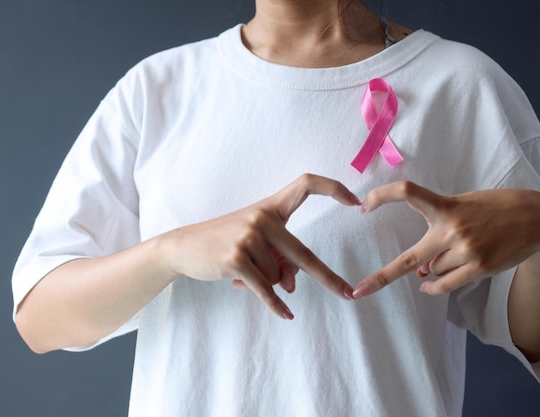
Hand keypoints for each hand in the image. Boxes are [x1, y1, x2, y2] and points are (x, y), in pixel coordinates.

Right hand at [162, 174, 359, 318]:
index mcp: (271, 207)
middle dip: (328, 278)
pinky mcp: (236, 258)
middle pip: (304, 255)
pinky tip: (286, 315)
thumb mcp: (256, 245)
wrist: (184, 246)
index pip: (306, 184)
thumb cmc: (226, 242)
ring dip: (267, 283)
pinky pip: (265, 289)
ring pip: (278, 276)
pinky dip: (274, 304)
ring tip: (244, 274)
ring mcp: (248, 237)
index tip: (355, 200)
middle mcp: (262, 218)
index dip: (332, 187)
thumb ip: (280, 260)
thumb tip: (293, 287)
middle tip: (348, 293)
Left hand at [352, 181, 539, 298]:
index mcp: (445, 205)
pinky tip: (427, 287)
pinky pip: (445, 285)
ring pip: (431, 270)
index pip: (407, 192)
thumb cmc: (492, 210)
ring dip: (435, 266)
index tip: (363, 206)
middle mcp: (452, 229)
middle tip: (358, 291)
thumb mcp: (462, 208)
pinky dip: (434, 287)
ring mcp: (466, 250)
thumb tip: (418, 273)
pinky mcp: (480, 267)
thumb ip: (437, 233)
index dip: (382, 196)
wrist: (536, 220)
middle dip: (381, 277)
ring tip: (460, 250)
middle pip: (409, 258)